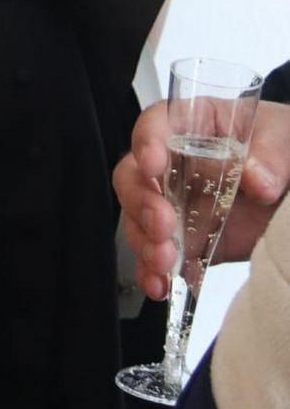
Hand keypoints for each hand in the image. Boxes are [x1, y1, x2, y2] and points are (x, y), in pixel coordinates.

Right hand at [113, 98, 289, 299]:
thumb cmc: (282, 148)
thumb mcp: (284, 135)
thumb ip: (272, 151)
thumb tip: (258, 177)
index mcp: (195, 125)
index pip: (157, 123)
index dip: (147, 141)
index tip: (153, 164)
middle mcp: (177, 164)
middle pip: (134, 175)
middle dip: (141, 202)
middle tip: (163, 223)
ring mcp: (179, 204)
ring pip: (138, 219)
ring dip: (144, 241)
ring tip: (164, 262)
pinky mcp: (189, 241)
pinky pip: (158, 256)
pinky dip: (152, 272)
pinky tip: (160, 285)